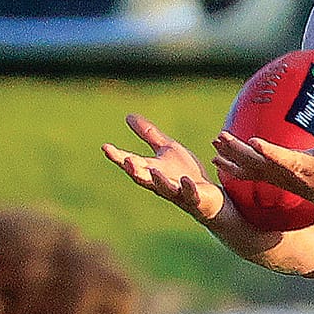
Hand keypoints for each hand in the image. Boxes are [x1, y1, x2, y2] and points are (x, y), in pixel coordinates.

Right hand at [102, 115, 224, 222]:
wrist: (209, 196)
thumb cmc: (185, 172)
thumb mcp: (167, 149)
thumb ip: (149, 135)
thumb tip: (128, 116)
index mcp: (152, 170)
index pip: (131, 162)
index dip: (118, 156)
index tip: (105, 147)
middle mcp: (161, 183)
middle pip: (143, 178)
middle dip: (134, 170)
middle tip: (126, 161)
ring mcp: (177, 192)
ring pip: (165, 188)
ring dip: (159, 180)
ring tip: (153, 171)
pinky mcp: (194, 198)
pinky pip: (190, 194)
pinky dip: (187, 188)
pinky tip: (185, 180)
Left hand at [211, 124, 313, 209]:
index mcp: (295, 164)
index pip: (279, 157)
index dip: (267, 151)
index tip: (254, 142)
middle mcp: (279, 171)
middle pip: (255, 160)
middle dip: (237, 149)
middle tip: (221, 136)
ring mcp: (271, 176)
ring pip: (245, 166)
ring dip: (229, 155)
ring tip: (215, 142)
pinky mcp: (267, 177)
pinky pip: (245, 173)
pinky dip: (230, 166)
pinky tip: (216, 159)